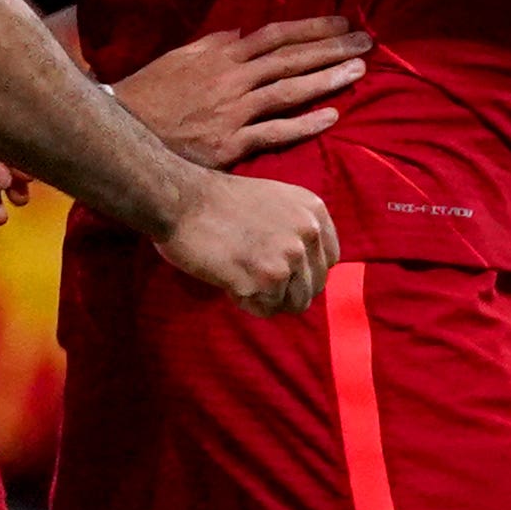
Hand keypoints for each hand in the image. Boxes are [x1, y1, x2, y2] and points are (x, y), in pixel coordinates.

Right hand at [114, 17, 367, 167]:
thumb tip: (240, 31)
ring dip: (326, 79)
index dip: (311, 29)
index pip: (274, 36)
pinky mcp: (228, 143)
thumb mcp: (177, 60)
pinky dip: (304, 124)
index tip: (344, 24)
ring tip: (360, 70)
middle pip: (289, 59)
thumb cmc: (149, 95)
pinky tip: (333, 117)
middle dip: (330, 49)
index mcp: (220, 57)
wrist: (121, 131)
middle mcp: (230, 79)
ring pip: (287, 91)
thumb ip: (211, 44)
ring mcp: (231, 111)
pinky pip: (274, 132)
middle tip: (366, 42)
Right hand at [151, 171, 333, 313]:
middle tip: (255, 279)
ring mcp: (287, 259)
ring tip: (242, 279)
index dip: (304, 270)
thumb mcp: (276, 200)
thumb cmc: (219, 201)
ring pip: (293, 302)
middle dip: (286, 288)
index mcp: (314, 212)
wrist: (181, 200)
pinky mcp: (262, 280)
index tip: (281, 269)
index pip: (329, 260)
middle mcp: (307, 235)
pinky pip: (265, 309)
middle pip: (314, 285)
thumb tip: (308, 269)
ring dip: (268, 298)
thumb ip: (298, 229)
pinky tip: (229, 283)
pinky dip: (246, 302)